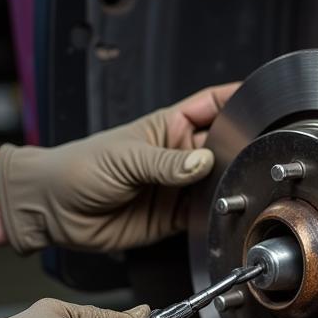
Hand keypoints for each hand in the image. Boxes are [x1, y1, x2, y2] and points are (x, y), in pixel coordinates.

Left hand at [0, 83, 239, 253]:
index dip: (238, 100)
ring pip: (218, 183)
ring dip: (229, 185)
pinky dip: (216, 214)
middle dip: (241, 149)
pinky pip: (204, 214)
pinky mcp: (173, 218)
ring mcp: (177, 186)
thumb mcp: (125, 158)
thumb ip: (165, 164)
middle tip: (256, 154)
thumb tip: (201, 163)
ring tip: (240, 185)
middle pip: (224, 146)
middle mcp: (179, 155)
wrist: (53, 208)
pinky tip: (222, 210)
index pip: (213, 105)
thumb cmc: (78, 168)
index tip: (263, 101)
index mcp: (169, 126)